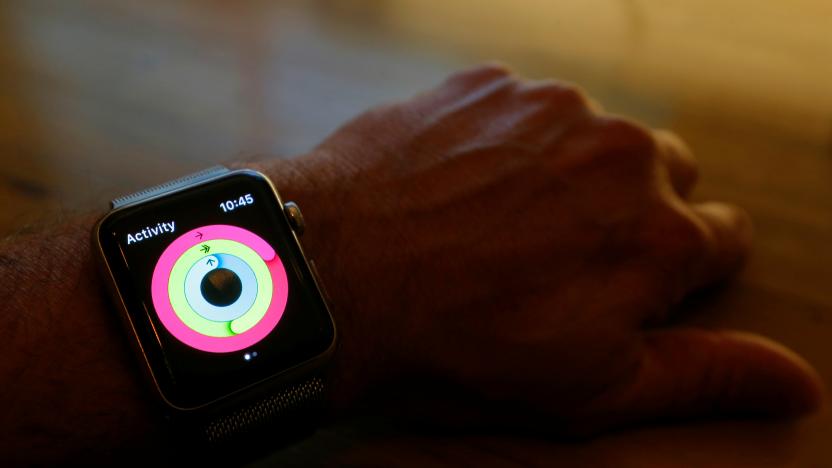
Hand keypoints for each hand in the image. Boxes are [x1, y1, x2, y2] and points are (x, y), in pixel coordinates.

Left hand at [267, 64, 822, 432]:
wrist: (332, 278)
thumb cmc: (459, 346)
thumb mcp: (590, 389)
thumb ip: (704, 376)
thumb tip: (800, 382)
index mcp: (660, 235)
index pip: (721, 237)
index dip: (677, 269)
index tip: (626, 284)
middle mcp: (620, 154)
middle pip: (668, 174)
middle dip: (632, 212)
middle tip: (560, 254)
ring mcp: (551, 108)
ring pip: (597, 136)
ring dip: (568, 172)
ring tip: (503, 220)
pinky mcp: (488, 84)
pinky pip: (526, 108)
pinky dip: (509, 141)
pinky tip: (464, 183)